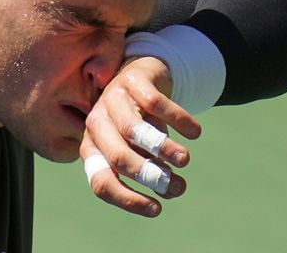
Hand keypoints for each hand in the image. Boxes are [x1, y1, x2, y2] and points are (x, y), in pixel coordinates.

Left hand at [79, 56, 201, 216]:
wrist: (140, 75)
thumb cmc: (137, 122)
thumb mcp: (137, 149)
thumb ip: (150, 170)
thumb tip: (171, 190)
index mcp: (91, 147)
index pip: (101, 181)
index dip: (128, 199)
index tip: (157, 209)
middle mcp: (96, 124)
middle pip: (116, 156)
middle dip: (147, 175)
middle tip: (176, 186)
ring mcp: (112, 99)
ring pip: (132, 130)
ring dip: (162, 148)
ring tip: (185, 160)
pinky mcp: (132, 79)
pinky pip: (155, 103)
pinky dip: (178, 119)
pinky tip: (195, 132)